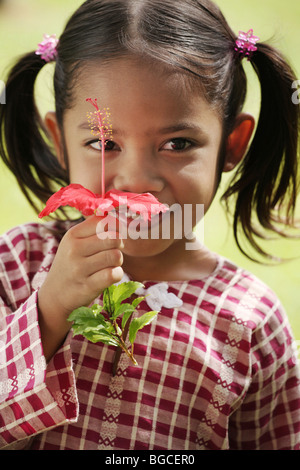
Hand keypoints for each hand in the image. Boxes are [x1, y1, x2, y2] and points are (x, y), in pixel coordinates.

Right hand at [38, 215, 123, 359]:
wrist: (54, 296)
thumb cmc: (71, 265)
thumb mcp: (74, 243)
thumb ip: (93, 228)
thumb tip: (115, 214)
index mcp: (72, 235)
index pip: (104, 221)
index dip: (116, 227)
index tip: (114, 235)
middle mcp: (74, 250)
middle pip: (114, 239)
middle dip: (119, 245)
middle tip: (112, 252)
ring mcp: (80, 269)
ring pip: (116, 256)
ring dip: (118, 262)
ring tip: (109, 265)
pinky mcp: (87, 286)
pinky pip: (114, 274)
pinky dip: (116, 274)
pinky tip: (109, 276)